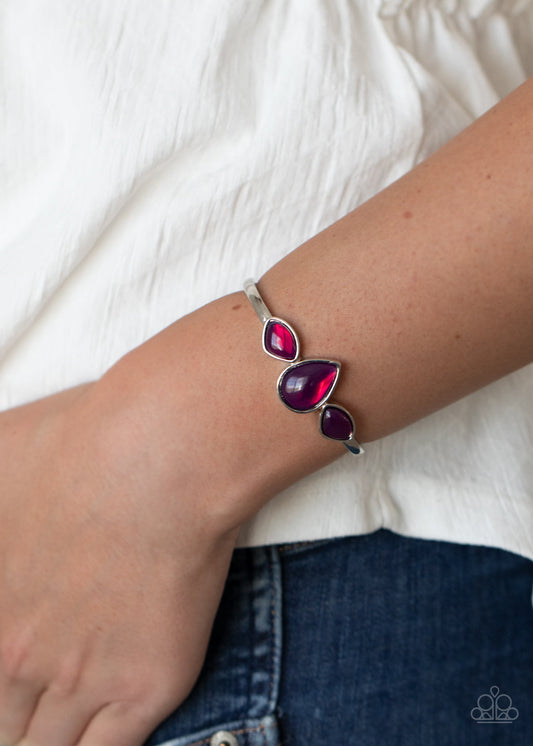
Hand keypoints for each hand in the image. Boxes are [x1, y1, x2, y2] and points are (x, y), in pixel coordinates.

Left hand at [0, 376, 238, 745]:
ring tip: (64, 714)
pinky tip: (103, 725)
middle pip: (2, 721)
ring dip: (48, 737)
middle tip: (35, 694)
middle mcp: (17, 657)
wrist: (162, 456)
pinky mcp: (144, 688)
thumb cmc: (80, 445)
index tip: (14, 669)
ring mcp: (80, 680)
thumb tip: (0, 516)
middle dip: (12, 713)